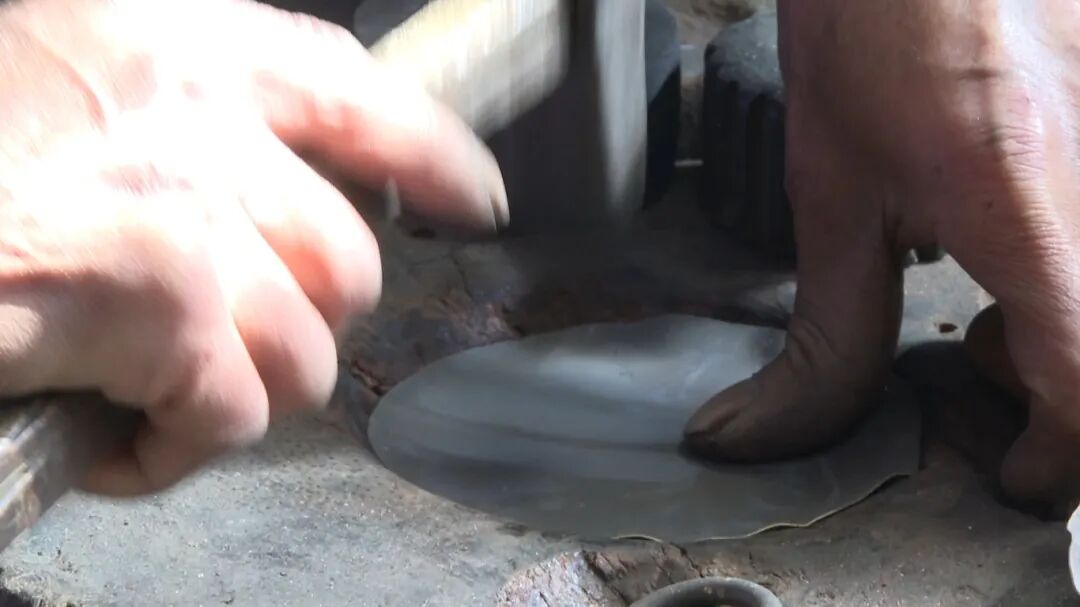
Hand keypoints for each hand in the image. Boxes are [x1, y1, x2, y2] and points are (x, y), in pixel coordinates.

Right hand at [0, 0, 507, 495]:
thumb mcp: (69, 85)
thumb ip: (180, 127)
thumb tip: (266, 198)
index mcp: (182, 44)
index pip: (361, 98)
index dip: (432, 157)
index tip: (470, 200)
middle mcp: (200, 121)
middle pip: (347, 262)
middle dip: (300, 322)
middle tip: (228, 339)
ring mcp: (187, 217)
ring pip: (305, 352)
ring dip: (238, 392)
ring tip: (157, 389)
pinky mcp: (157, 311)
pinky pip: (231, 414)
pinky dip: (177, 452)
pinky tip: (115, 438)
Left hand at [685, 0, 1079, 503]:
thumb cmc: (870, 39)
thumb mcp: (833, 201)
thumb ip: (827, 340)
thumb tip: (747, 436)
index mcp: (1023, 206)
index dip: (1056, 457)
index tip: (1009, 475)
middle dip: (1065, 404)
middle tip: (981, 373)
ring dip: (1071, 343)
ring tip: (989, 315)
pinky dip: (1076, 286)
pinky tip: (1019, 257)